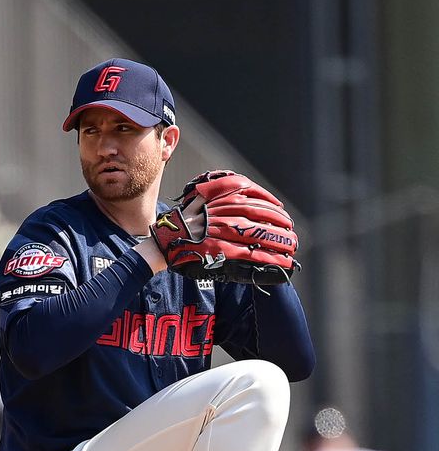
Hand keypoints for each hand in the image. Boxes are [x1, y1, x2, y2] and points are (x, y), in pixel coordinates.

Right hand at [149, 171, 299, 285]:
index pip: (246, 193)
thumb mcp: (193, 201)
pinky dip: (267, 258)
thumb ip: (211, 194)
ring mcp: (219, 233)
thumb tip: (235, 189)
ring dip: (277, 241)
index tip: (279, 207)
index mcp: (214, 200)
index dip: (267, 200)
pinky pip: (248, 255)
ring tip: (291, 246)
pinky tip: (280, 262)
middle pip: (256, 213)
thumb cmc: (177, 226)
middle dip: (277, 222)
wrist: (159, 245)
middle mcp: (219, 214)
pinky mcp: (218, 252)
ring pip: (255, 234)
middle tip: (291, 230)